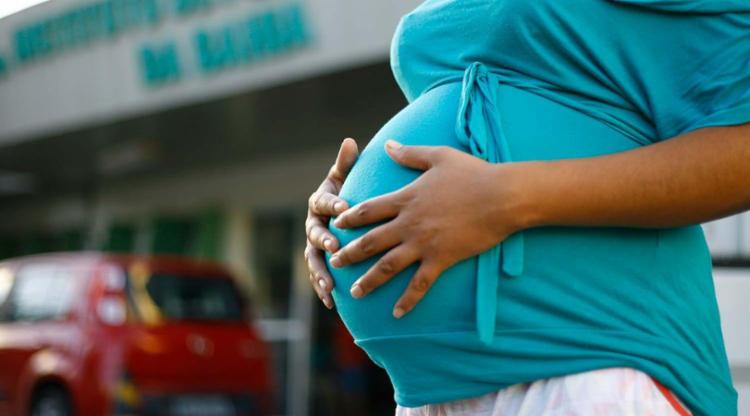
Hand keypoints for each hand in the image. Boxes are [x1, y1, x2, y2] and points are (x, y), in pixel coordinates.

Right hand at [304, 138, 358, 308]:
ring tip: (329, 284)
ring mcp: (313, 245)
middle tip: (335, 246)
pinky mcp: (319, 262)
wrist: (343, 215)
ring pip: (312, 259)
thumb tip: (351, 142)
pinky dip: (322, 289)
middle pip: (314, 232)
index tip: (344, 206)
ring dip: (319, 272)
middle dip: (324, 240)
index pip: (323, 201)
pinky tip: (330, 302)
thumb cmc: (348, 193)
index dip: (332, 203)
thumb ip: (346, 164)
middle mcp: (312, 223)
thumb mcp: (346, 177)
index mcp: (319, 201)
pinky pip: (318, 276)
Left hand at [330, 140, 524, 318]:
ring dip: (369, 280)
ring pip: (388, 266)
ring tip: (355, 293)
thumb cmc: (473, 173)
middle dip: (349, 253)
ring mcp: (423, 243)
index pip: (369, 210)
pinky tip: (397, 314)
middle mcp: (409, 223)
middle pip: (371, 241)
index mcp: (406, 198)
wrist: (501, 196)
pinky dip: (408, 300)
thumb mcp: (438, 156)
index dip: (350, 217)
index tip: (337, 224)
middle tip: (334, 263)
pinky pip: (419, 284)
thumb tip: (387, 145)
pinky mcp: (441, 259)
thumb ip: (409, 153)